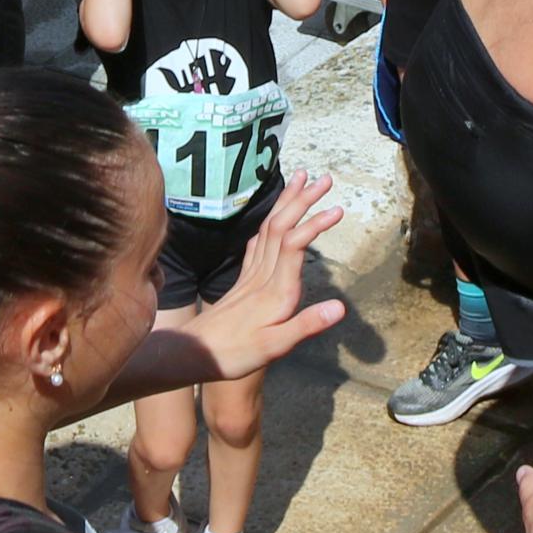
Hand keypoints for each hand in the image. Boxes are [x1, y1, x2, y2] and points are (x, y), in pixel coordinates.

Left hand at [183, 173, 347, 375]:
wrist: (193, 354)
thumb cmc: (235, 355)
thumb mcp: (274, 347)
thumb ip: (306, 325)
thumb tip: (340, 307)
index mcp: (275, 290)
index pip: (294, 244)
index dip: (314, 224)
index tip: (337, 209)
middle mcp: (262, 276)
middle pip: (281, 226)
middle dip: (302, 199)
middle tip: (324, 178)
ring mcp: (250, 276)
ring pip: (268, 229)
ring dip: (286, 203)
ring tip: (301, 181)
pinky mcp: (243, 281)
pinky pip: (257, 243)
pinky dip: (269, 224)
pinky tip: (272, 220)